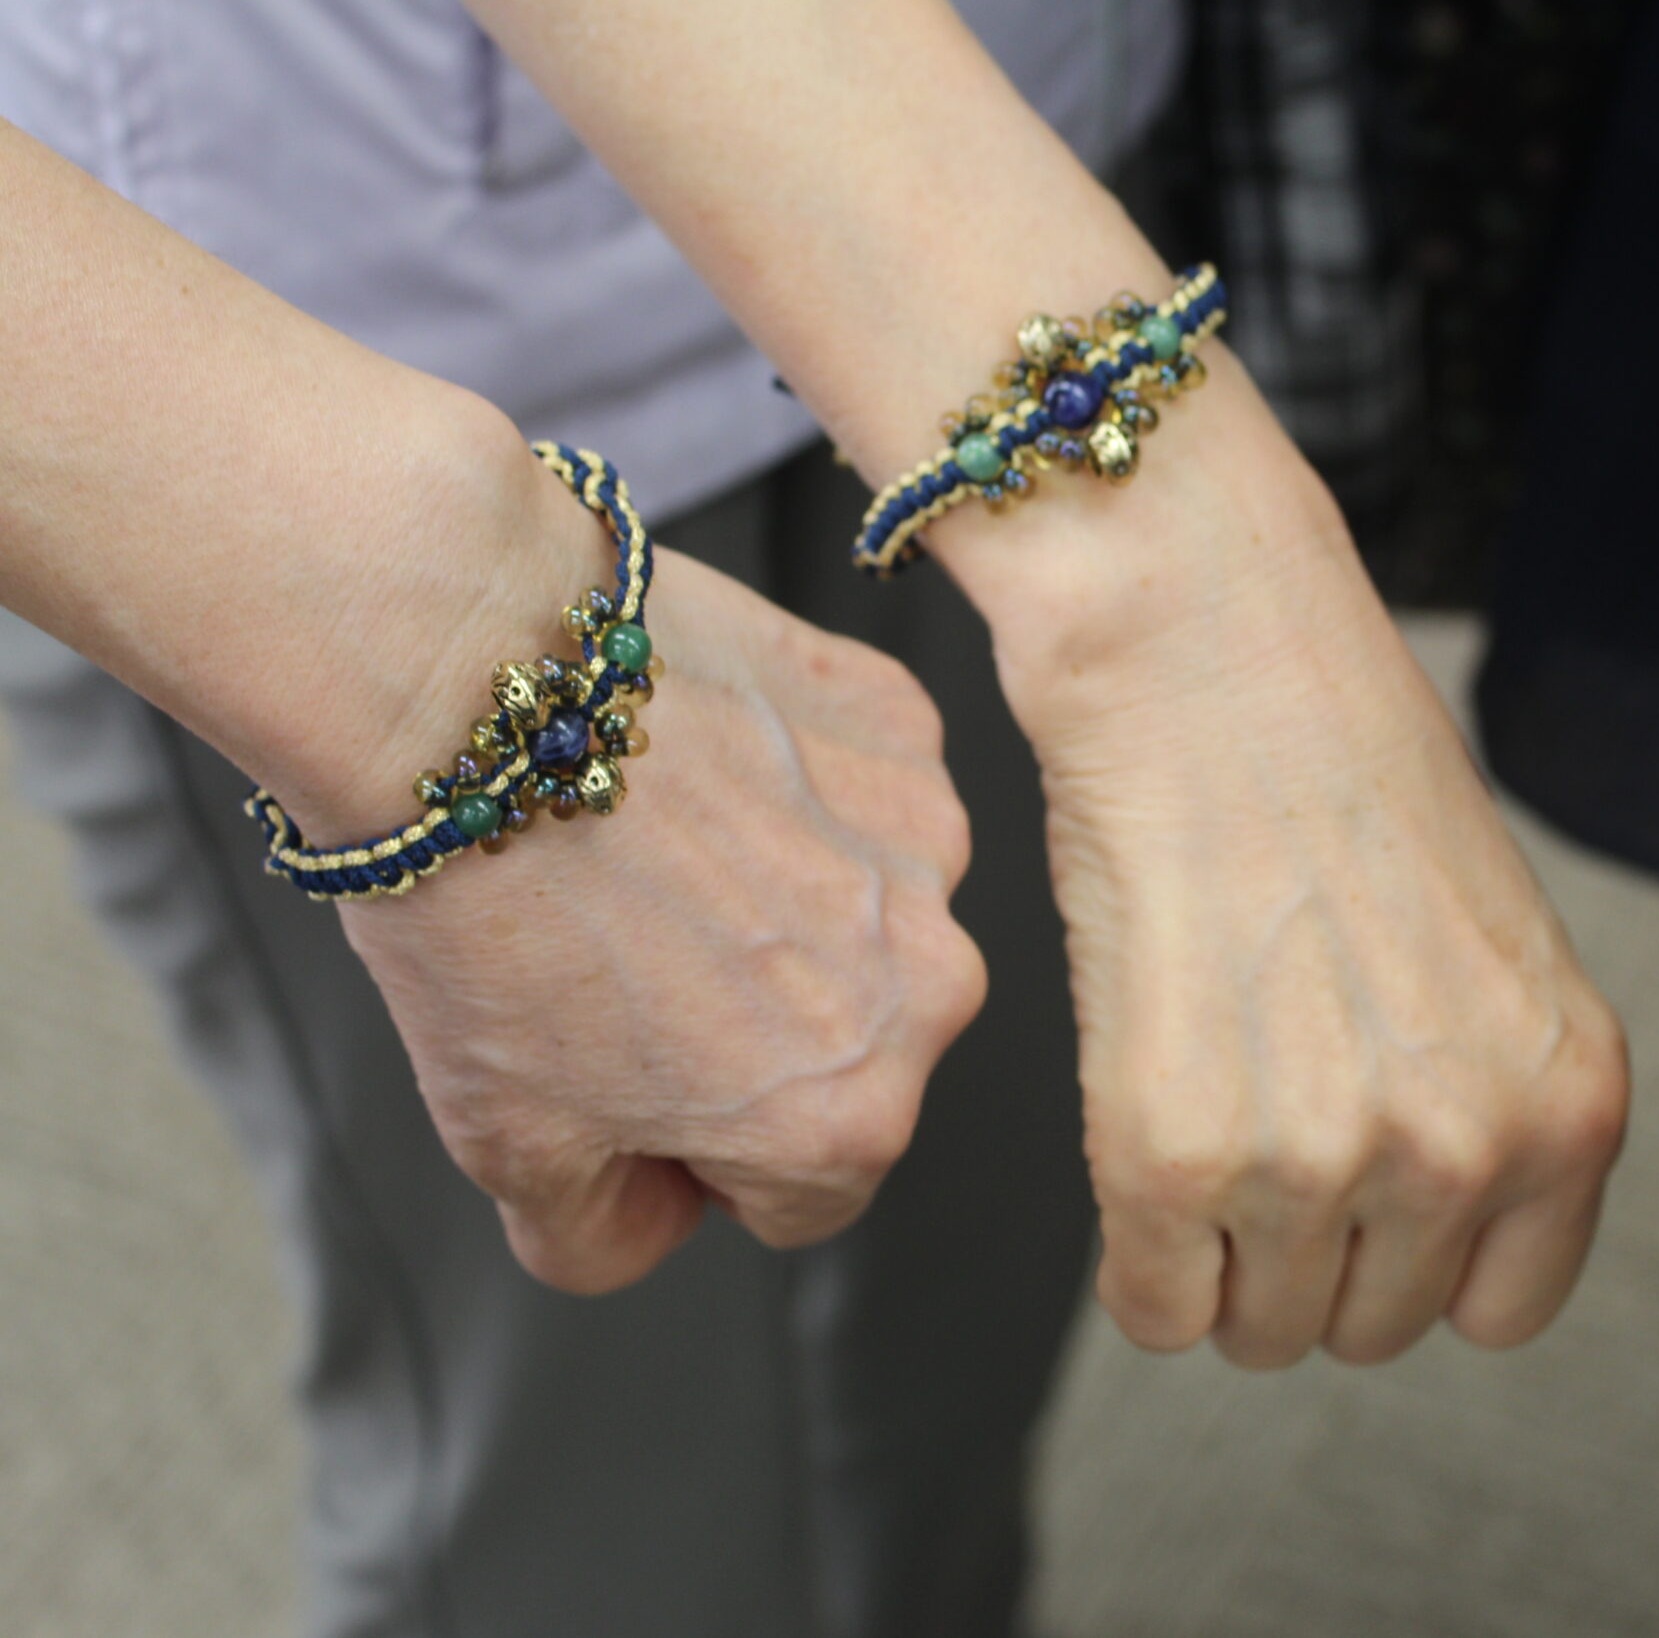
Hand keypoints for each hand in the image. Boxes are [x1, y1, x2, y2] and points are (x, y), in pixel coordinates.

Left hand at [334, 544, 983, 1292]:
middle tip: (626, 952)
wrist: (470, 680)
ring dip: (787, 902)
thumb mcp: (504, 1144)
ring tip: (652, 849)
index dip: (697, 1153)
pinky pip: (864, 790)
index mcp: (847, 1117)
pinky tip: (692, 767)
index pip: (801, 1199)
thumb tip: (658, 1221)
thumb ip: (601, 1240)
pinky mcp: (904, 724)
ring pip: (866, 916)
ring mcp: (926, 844)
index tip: (623, 1071)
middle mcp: (925, 988)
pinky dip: (794, 785)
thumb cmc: (488, 908)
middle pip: (852, 1054)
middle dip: (759, 1026)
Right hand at [984, 454, 1628, 1368]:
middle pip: (1373, 1330)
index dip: (1421, 1261)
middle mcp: (1465, 1147)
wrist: (1208, 660)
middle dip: (1315, 1258)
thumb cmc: (1339, 777)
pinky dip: (1142, 1261)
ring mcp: (1321, 1160)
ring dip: (1224, 1258)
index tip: (1371, 1202)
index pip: (1502, 1313)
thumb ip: (1492, 1105)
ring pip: (1263, 1334)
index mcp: (1571, 1101)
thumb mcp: (1495, 957)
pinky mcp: (1174, 1156)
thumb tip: (1422, 1232)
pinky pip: (1158, 1310)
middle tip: (1266, 1130)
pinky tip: (1143, 1141)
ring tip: (1207, 1112)